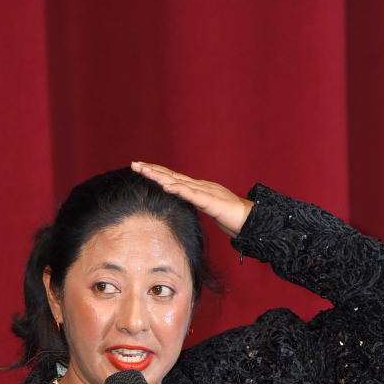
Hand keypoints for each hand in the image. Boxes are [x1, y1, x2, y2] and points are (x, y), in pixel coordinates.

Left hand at [131, 162, 252, 237]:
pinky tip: (167, 186)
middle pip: (171, 175)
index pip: (171, 177)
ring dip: (161, 176)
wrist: (249, 219)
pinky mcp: (211, 201)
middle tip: (134, 164)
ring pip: (178, 181)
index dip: (155, 172)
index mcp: (195, 188)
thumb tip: (181, 203)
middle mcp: (198, 185)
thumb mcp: (206, 208)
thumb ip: (194, 203)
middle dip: (152, 170)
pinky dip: (179, 189)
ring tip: (145, 172)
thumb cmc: (229, 216)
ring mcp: (204, 192)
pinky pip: (192, 195)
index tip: (140, 168)